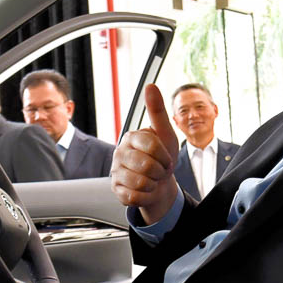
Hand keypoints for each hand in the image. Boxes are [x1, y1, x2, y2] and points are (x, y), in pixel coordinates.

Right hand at [110, 84, 180, 223]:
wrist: (159, 183)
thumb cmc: (162, 157)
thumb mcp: (165, 134)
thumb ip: (157, 110)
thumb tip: (150, 86)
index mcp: (131, 137)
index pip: (152, 145)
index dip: (165, 156)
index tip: (166, 158)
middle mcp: (119, 152)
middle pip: (147, 166)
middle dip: (160, 171)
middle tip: (159, 170)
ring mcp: (115, 171)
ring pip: (140, 182)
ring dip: (153, 184)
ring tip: (152, 179)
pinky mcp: (116, 189)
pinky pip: (134, 196)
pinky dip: (145, 195)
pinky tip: (144, 189)